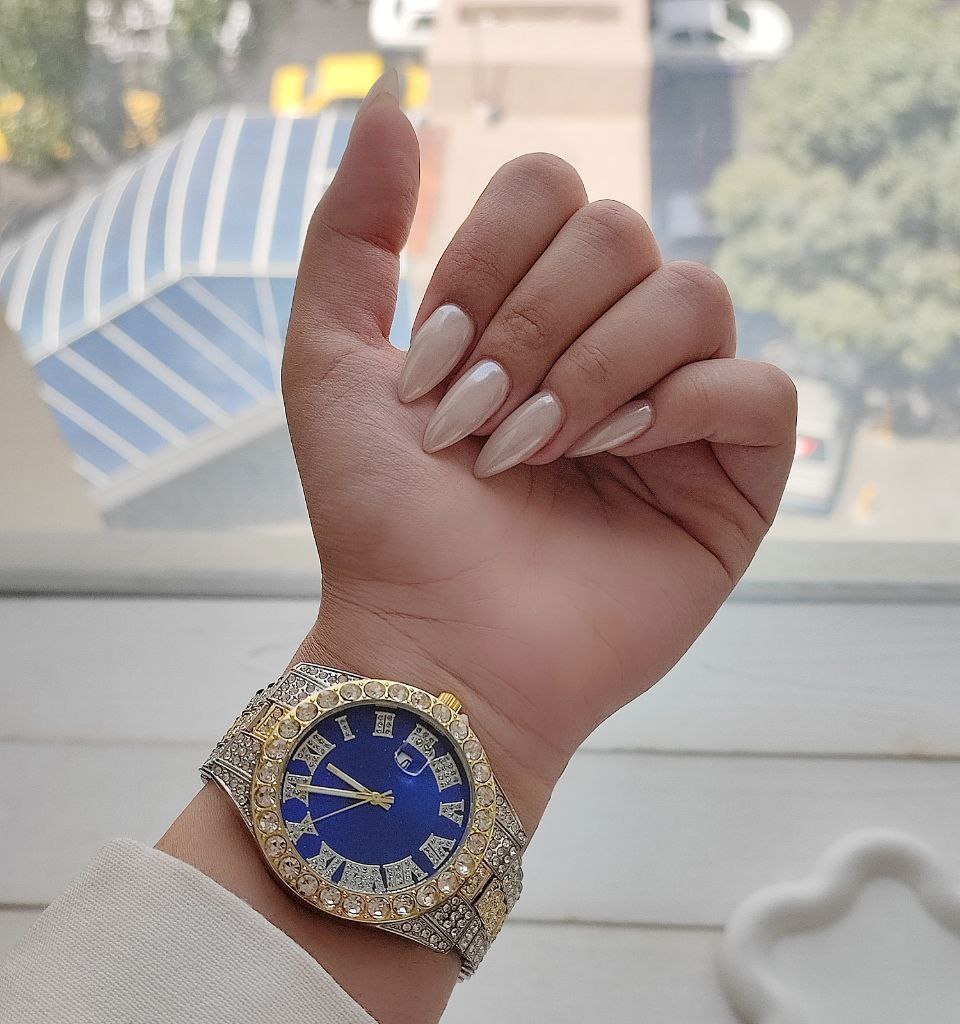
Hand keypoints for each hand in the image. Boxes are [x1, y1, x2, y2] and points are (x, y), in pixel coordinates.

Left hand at [282, 75, 796, 831]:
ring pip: (692, 296)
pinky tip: (617, 458)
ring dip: (596, 368)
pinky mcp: (732, 481)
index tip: (433, 368)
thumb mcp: (330, 364)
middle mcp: (610, 348)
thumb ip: (348, 233)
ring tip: (539, 453)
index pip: (553, 193)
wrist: (433, 646)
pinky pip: (756, 388)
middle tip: (481, 425)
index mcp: (529, 313)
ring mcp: (677, 414)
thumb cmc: (383, 524)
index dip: (488, 262)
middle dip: (532, 326)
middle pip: (622, 231)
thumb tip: (390, 107)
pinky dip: (683, 408)